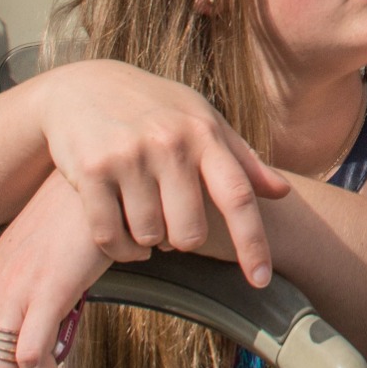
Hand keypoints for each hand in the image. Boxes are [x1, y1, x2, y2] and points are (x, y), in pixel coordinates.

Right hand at [33, 62, 290, 283]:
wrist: (83, 87)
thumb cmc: (156, 110)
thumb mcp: (201, 122)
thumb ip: (242, 160)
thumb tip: (283, 193)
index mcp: (204, 133)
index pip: (237, 196)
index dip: (252, 242)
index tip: (261, 281)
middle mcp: (170, 142)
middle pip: (189, 233)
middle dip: (182, 240)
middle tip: (170, 220)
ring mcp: (129, 156)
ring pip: (149, 238)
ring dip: (147, 241)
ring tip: (142, 215)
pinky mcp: (91, 170)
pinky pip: (110, 237)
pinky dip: (118, 246)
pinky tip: (120, 231)